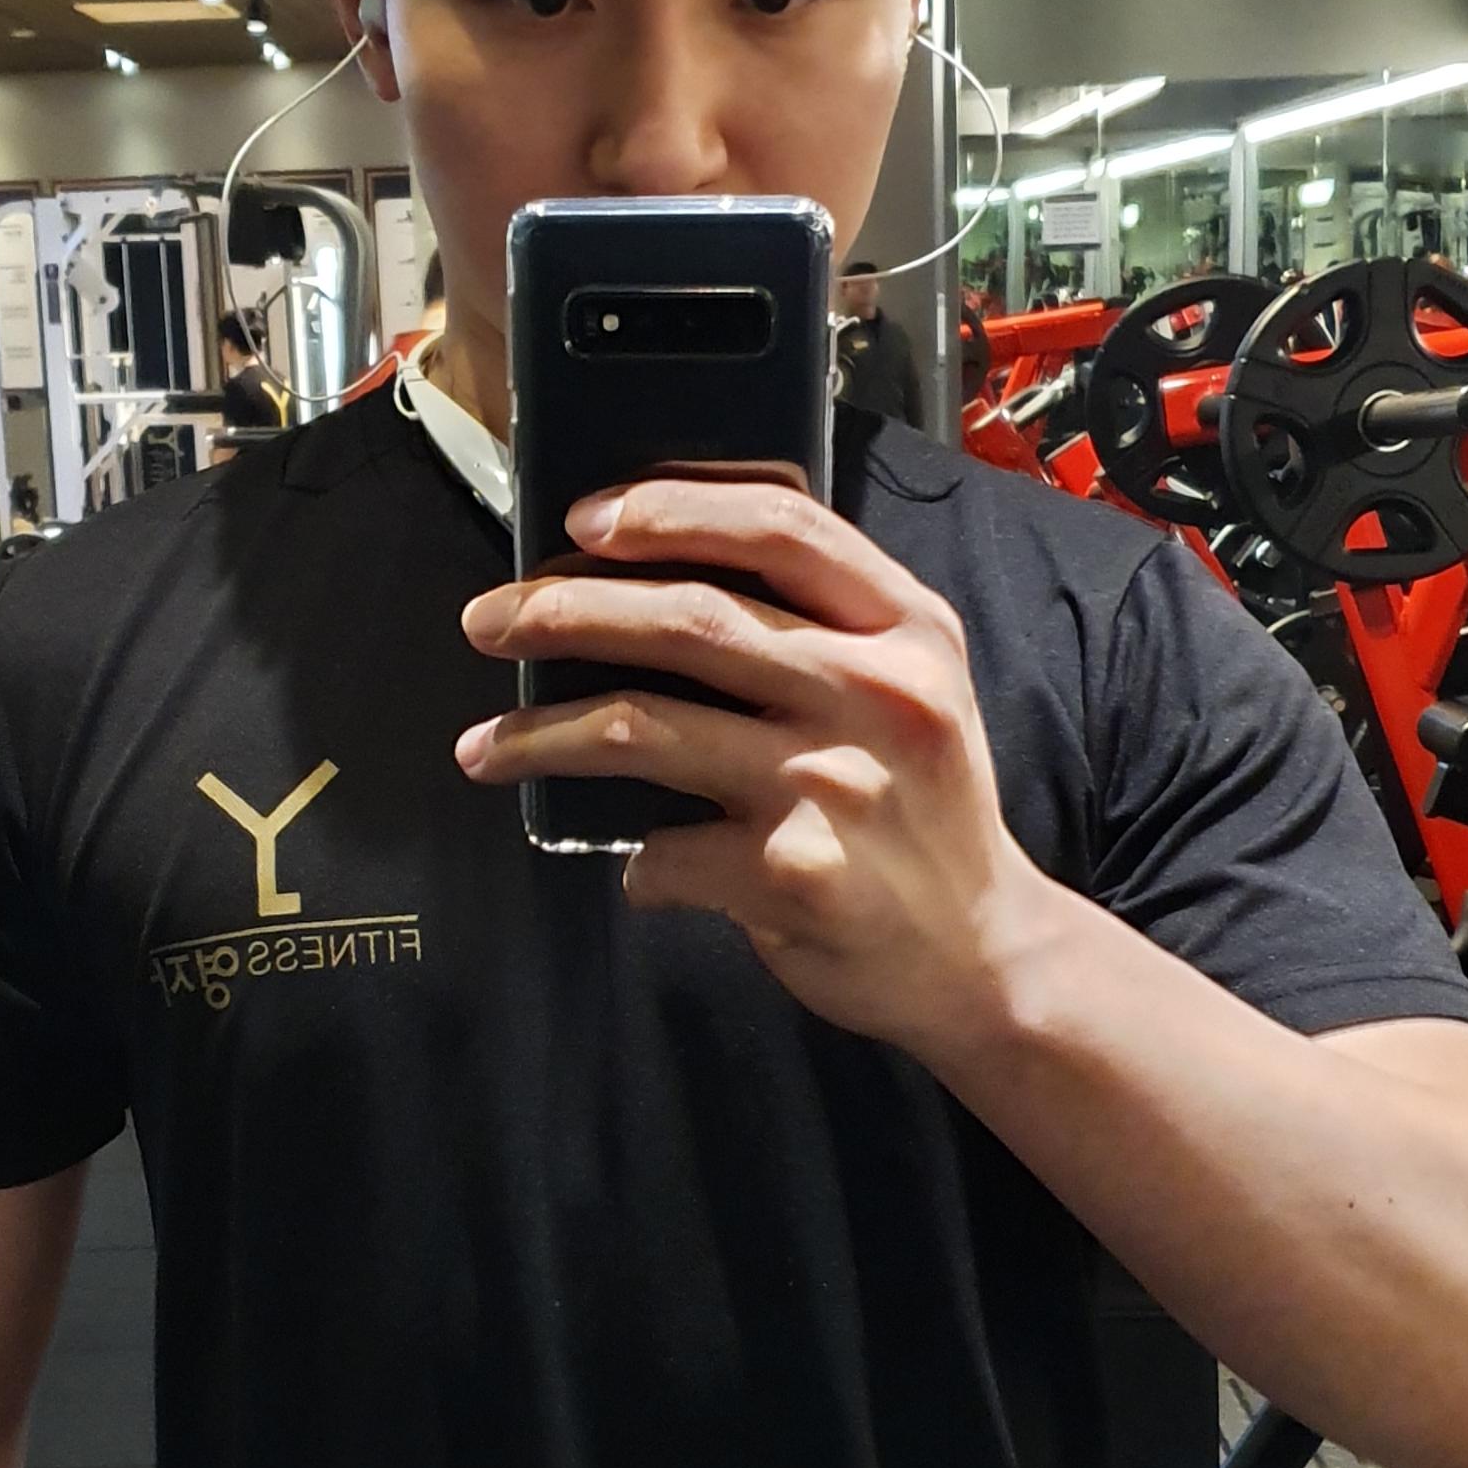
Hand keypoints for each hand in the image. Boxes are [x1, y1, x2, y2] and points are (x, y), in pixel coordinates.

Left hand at [457, 475, 1049, 1062]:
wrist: (985, 958)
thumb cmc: (922, 814)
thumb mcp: (913, 690)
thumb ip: (823, 628)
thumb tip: (652, 580)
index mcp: (907, 628)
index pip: (780, 528)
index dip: (669, 510)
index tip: (584, 520)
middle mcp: (877, 691)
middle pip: (690, 618)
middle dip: (564, 610)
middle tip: (488, 622)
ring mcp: (835, 781)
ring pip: (645, 727)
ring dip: (542, 734)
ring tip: (482, 747)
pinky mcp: (794, 873)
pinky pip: (665, 850)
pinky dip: (631, 862)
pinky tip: (627, 869)